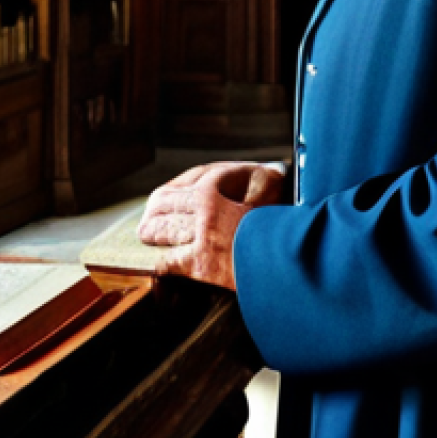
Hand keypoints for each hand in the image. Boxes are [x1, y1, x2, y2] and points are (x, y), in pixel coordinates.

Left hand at [137, 162, 285, 289]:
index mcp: (217, 183)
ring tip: (147, 236)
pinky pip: (167, 261)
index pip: (182, 182)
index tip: (164, 198)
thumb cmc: (279, 211)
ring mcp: (200, 233)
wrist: (289, 246)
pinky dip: (158, 263)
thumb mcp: (265, 181)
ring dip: (152, 233)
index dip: (170, 191)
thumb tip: (256, 172)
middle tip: (149, 219)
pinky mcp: (200, 261)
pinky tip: (154, 265)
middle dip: (153, 211)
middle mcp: (203, 204)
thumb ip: (247, 176)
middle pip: (163, 203)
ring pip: (161, 230)